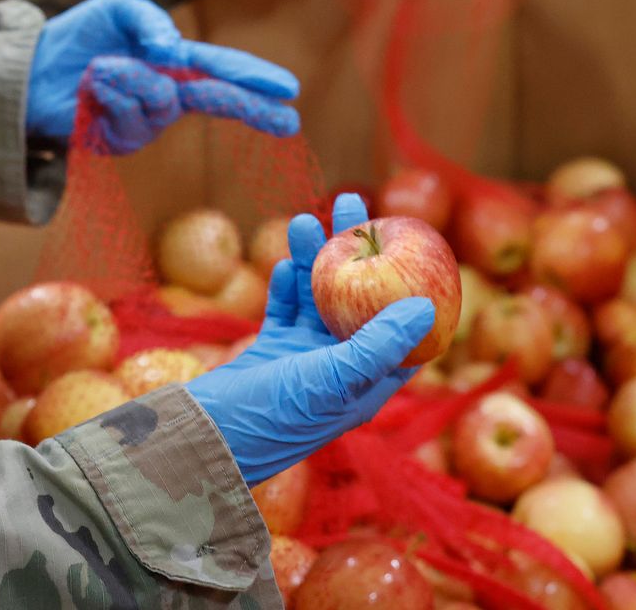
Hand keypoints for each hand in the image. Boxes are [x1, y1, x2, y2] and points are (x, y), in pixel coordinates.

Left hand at [26, 0, 300, 151]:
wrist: (29, 69)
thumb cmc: (78, 37)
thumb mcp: (117, 9)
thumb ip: (151, 21)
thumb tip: (172, 53)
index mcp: (173, 63)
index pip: (221, 70)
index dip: (254, 78)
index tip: (289, 89)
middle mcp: (166, 95)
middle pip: (217, 102)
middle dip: (252, 108)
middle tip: (288, 120)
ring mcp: (144, 123)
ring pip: (161, 99)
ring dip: (131, 76)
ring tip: (99, 66)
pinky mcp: (119, 142)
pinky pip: (127, 114)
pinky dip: (107, 91)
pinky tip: (89, 86)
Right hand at [186, 193, 433, 483]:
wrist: (209, 436)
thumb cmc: (278, 414)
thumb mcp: (335, 378)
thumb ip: (380, 343)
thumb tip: (426, 306)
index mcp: (368, 381)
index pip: (401, 326)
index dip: (410, 282)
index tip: (412, 238)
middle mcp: (342, 367)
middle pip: (359, 298)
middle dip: (356, 249)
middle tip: (351, 200)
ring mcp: (306, 357)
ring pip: (318, 296)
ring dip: (314, 259)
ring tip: (303, 220)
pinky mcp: (273, 350)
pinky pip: (285, 308)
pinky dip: (287, 284)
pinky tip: (285, 263)